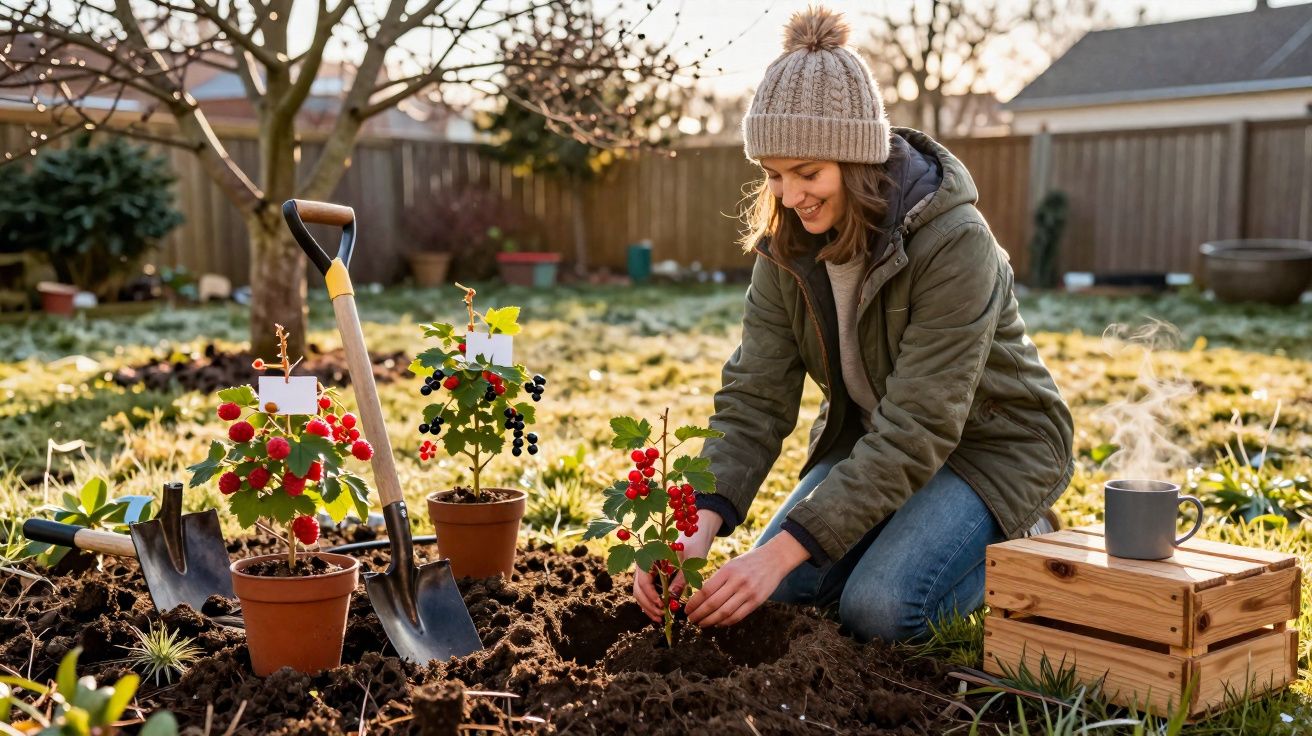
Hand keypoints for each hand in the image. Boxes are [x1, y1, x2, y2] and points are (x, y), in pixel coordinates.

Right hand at [633, 509, 721, 621]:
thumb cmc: (693, 547)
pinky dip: (650, 603)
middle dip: (648, 604)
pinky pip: (646, 592)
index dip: (650, 594)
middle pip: (638, 588)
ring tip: (660, 618)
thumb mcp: (689, 563)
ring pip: (640, 592)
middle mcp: (643, 563)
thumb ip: (680, 579)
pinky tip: (659, 613)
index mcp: (649, 555)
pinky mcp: (651, 577)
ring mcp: (646, 571)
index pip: (643, 579)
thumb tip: (671, 597)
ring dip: (648, 606)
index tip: (661, 604)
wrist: (696, 538)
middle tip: (662, 615)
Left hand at [685, 530, 809, 627]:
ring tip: (701, 624)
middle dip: (699, 615)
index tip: (687, 610)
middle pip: (713, 604)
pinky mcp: (757, 601)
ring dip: (710, 621)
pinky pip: (738, 616)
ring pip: (724, 613)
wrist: (774, 559)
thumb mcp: (731, 565)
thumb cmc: (748, 562)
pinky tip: (717, 623)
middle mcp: (737, 582)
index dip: (694, 603)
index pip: (705, 591)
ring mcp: (748, 592)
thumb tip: (699, 598)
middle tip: (691, 620)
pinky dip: (725, 622)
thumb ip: (717, 580)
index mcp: (727, 570)